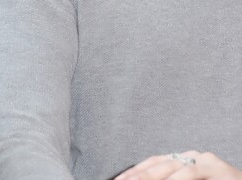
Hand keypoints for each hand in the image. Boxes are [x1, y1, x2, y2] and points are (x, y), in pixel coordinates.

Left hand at [114, 152, 241, 179]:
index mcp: (183, 162)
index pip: (152, 164)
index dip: (134, 171)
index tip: (117, 179)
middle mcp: (190, 157)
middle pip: (156, 164)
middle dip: (136, 174)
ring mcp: (203, 160)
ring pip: (170, 167)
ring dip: (150, 177)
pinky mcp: (216, 167)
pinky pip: (191, 172)